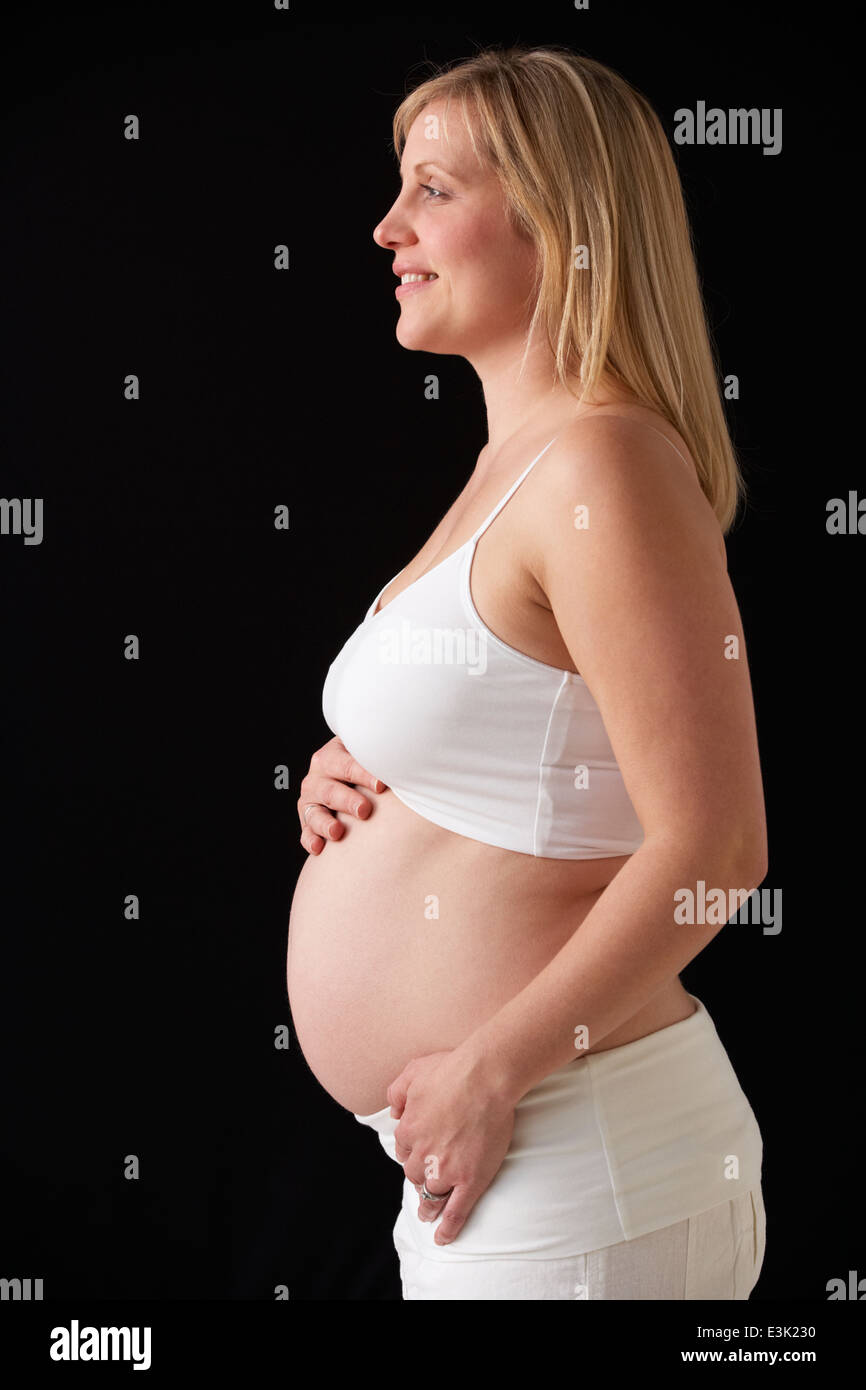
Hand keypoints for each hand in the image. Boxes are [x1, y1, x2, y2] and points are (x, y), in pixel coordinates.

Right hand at [297, 736, 386, 853]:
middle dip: (347, 801)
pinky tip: (319, 849)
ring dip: (325, 823)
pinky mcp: (308, 822)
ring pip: (314, 813)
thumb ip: (380, 758)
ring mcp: (310, 801)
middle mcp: (316, 779)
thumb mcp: (367, 756)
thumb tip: (409, 761)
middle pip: (330, 790)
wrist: (346, 779)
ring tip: (337, 832)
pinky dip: (311, 840)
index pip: (346, 765)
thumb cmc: (364, 767)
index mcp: (330, 757)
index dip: (363, 774)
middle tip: (364, 810)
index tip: (381, 786)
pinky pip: (306, 833)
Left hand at [387, 1048, 514, 1246]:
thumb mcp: (413, 1071)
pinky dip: (448, 1227)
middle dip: (419, 1176)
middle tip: (426, 1179)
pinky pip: (456, 1210)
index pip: (404, 1148)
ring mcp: (447, 1169)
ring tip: (428, 1213)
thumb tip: (392, 1112)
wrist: (485, 1077)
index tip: (419, 1151)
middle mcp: (423, 1154)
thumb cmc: (452, 1068)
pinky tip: (443, 1237)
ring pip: (431, 1194)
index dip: (412, 1149)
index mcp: (409, 1129)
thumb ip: (396, 1091)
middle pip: (415, 1173)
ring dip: (427, 1205)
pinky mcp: (471, 1180)